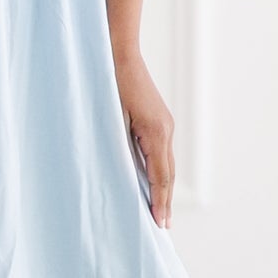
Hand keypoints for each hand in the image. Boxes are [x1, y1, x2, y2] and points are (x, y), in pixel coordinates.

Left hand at [115, 52, 175, 228]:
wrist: (117, 51)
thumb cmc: (109, 83)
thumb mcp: (111, 119)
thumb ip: (119, 149)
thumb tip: (124, 177)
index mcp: (155, 133)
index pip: (160, 178)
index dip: (160, 203)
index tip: (160, 226)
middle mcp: (166, 129)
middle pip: (168, 174)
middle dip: (164, 201)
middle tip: (163, 227)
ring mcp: (165, 123)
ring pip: (166, 162)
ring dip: (163, 187)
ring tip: (160, 210)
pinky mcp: (159, 118)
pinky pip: (161, 150)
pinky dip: (159, 169)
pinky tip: (152, 179)